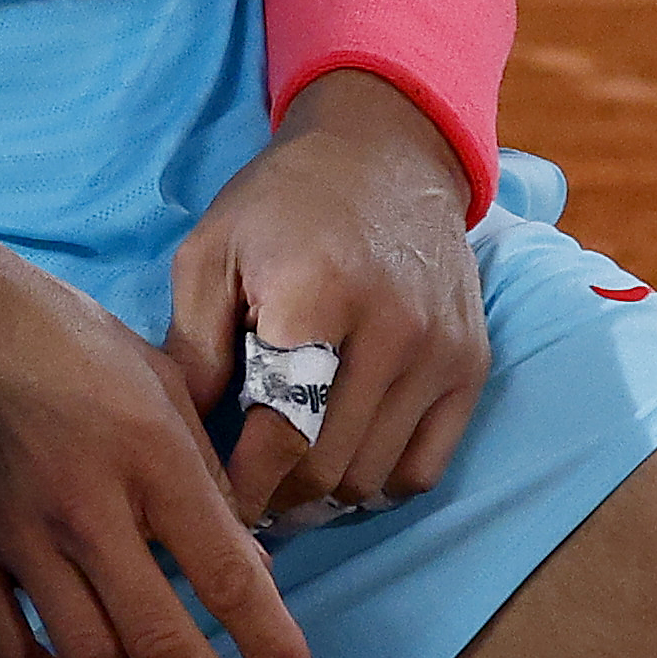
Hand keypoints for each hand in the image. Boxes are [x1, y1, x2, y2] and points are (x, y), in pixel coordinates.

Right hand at [0, 224, 320, 657]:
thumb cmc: (72, 340)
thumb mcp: (166, 387)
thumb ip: (209, 480)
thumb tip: (251, 567)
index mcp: (149, 458)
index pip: (224, 573)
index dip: (269, 641)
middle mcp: (87, 509)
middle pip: (157, 636)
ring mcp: (19, 537)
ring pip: (85, 657)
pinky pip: (4, 646)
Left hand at [165, 72, 487, 526]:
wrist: (387, 153)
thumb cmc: (282, 203)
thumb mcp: (211, 253)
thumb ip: (191, 349)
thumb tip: (184, 445)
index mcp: (316, 296)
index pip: (280, 434)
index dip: (241, 488)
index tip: (214, 504)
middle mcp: (393, 329)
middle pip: (328, 468)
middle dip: (277, 500)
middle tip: (244, 503)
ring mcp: (441, 351)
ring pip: (374, 477)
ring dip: (325, 497)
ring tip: (287, 483)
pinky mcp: (472, 364)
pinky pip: (425, 467)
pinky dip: (380, 482)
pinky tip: (342, 462)